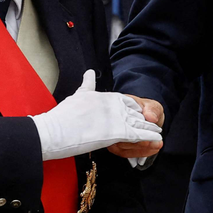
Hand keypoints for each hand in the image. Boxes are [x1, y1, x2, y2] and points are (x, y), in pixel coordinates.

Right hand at [31, 70, 162, 160]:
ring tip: (158, 134)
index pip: (127, 100)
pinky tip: (155, 139)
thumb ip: (87, 84)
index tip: (140, 114)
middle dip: (145, 119)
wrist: (54, 131)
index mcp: (105, 96)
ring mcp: (116, 118)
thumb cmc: (63, 117)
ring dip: (150, 129)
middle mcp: (113, 104)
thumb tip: (89, 72)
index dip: (135, 108)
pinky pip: (137, 134)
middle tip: (153, 125)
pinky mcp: (116, 132)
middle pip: (135, 111)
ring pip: (139, 123)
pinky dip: (147, 137)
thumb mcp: (78, 95)